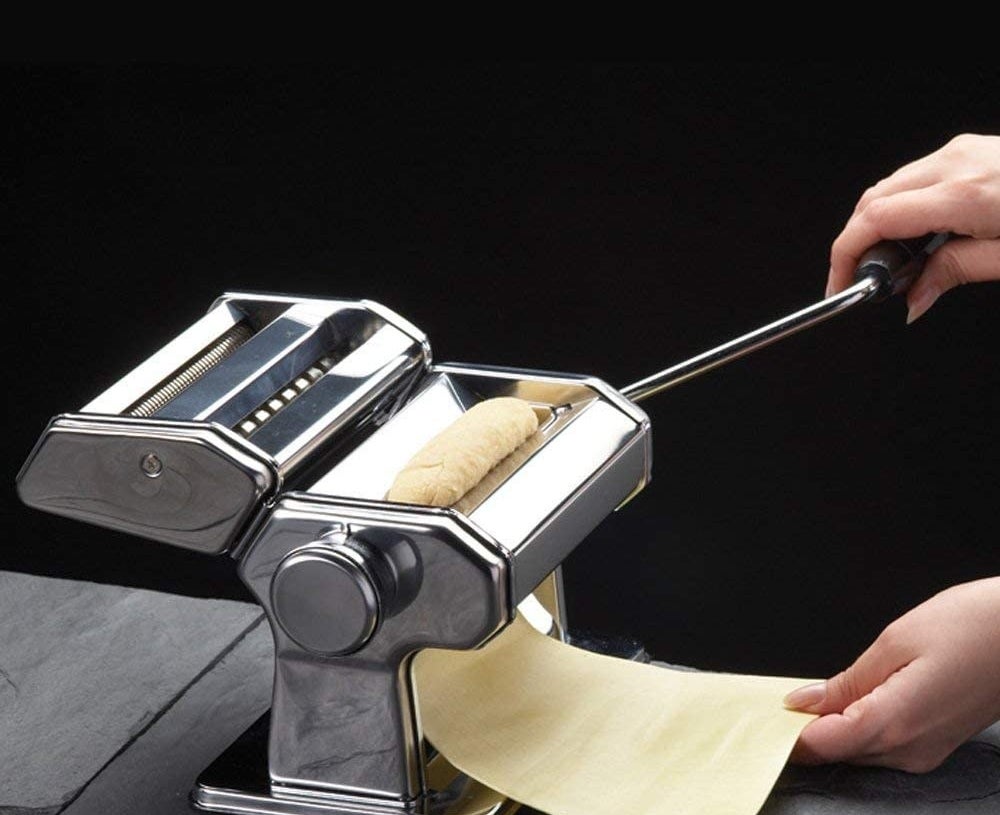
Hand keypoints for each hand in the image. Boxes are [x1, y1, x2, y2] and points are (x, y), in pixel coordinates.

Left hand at [784, 577, 999, 772]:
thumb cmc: (973, 628)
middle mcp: (910, 749)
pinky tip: (843, 703)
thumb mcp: (895, 642)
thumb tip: (804, 702)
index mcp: (894, 722)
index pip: (821, 746)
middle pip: (836, 752)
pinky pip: (880, 744)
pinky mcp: (933, 745)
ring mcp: (924, 752)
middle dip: (803, 731)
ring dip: (828, 729)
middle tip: (776, 702)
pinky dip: (854, 727)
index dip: (786, 733)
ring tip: (804, 698)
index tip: (761, 715)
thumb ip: (846, 682)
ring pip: (857, 751)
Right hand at [827, 133, 999, 322]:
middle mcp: (958, 163)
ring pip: (894, 185)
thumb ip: (952, 273)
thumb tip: (914, 296)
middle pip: (874, 199)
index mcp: (965, 194)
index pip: (875, 219)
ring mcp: (966, 151)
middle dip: (857, 240)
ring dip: (881, 223)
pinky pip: (920, 177)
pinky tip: (921, 237)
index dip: (846, 253)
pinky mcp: (976, 151)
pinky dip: (906, 207)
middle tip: (865, 280)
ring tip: (897, 265)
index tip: (840, 282)